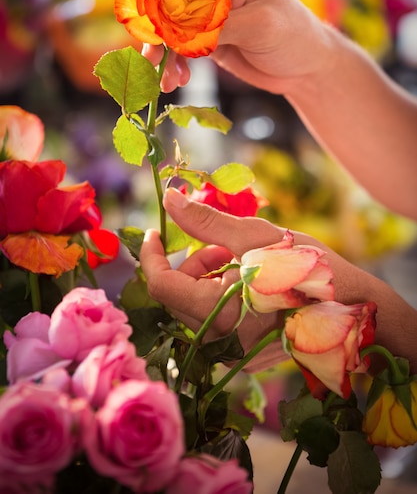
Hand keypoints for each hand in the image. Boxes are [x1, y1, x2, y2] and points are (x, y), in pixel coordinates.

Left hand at [140, 187, 330, 372]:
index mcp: (220, 316)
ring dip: (208, 277)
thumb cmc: (307, 268)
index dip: (152, 256)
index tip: (155, 231)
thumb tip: (168, 199)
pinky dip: (220, 293)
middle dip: (193, 263)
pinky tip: (248, 281)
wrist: (352, 305)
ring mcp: (231, 352)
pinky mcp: (242, 353)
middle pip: (180, 295)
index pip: (162, 286)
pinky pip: (213, 319)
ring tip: (243, 261)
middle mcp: (220, 343)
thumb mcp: (255, 237)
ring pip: (195, 306)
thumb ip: (206, 221)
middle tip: (224, 245)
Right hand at [142, 0, 335, 94]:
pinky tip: (176, 81)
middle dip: (158, 32)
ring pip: (169, 28)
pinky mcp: (206, 37)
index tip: (159, 35)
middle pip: (168, 2)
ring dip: (162, 54)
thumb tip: (173, 28)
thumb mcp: (259, 27)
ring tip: (163, 80)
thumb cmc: (293, 37)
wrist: (306, 67)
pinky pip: (179, 48)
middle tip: (151, 59)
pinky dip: (173, 64)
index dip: (164, 6)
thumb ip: (216, 25)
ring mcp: (207, 13)